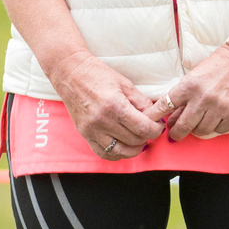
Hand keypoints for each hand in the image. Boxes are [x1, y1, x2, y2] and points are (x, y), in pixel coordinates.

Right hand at [49, 53, 167, 160]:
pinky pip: (103, 153)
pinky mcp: (85, 134)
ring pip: (120, 152)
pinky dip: (116, 154)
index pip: (143, 128)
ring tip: (139, 140)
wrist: (70, 73)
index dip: (156, 130)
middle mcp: (102, 121)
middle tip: (149, 130)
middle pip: (134, 140)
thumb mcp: (125, 84)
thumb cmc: (97, 74)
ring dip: (134, 149)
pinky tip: (123, 147)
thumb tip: (155, 116)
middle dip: (147, 137)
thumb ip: (141, 102)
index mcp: (115, 106)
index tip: (158, 126)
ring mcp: (92, 130)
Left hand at [163, 43, 228, 140]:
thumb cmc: (217, 66)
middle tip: (174, 135)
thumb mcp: (194, 76)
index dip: (155, 116)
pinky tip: (215, 119)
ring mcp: (220, 108)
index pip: (166, 105)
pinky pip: (219, 130)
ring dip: (197, 129)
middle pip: (183, 125)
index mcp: (190, 85)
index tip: (150, 123)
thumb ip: (183, 97)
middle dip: (176, 133)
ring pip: (201, 131)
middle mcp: (204, 98)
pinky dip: (216, 127)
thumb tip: (172, 118)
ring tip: (198, 122)